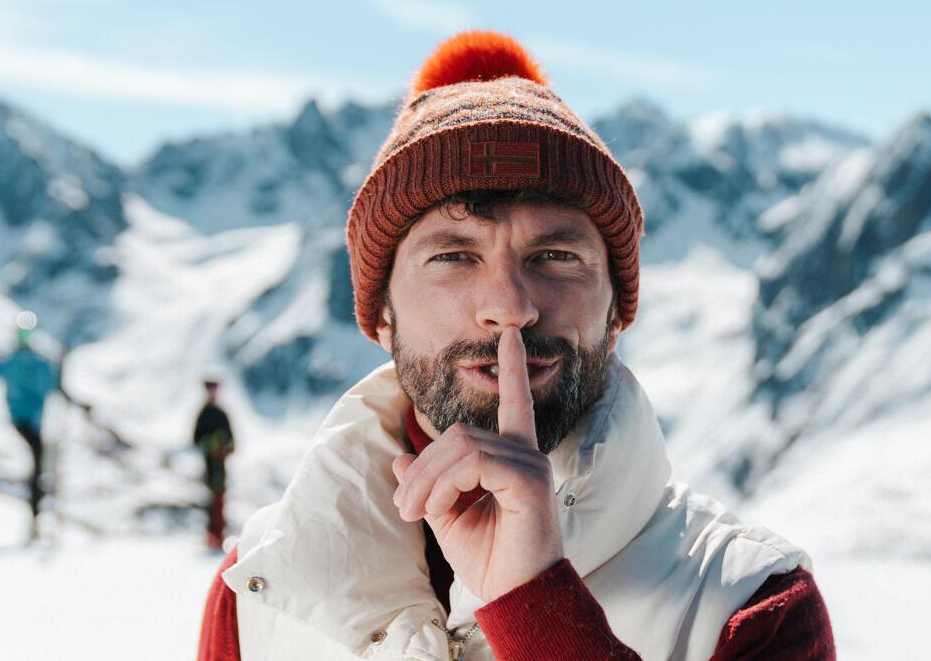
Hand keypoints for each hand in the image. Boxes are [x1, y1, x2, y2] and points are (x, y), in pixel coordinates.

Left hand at [392, 325, 563, 600]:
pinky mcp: (530, 480)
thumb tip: (399, 459)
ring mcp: (531, 464)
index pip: (514, 403)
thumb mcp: (446, 518)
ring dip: (427, 480)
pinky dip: (445, 484)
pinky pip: (474, 463)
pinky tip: (438, 509)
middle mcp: (526, 454)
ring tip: (416, 512)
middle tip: (403, 507)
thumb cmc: (488, 559)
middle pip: (458, 433)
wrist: (514, 594)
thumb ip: (427, 485)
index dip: (513, 368)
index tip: (511, 335)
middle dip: (421, 467)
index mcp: (512, 457)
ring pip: (461, 446)